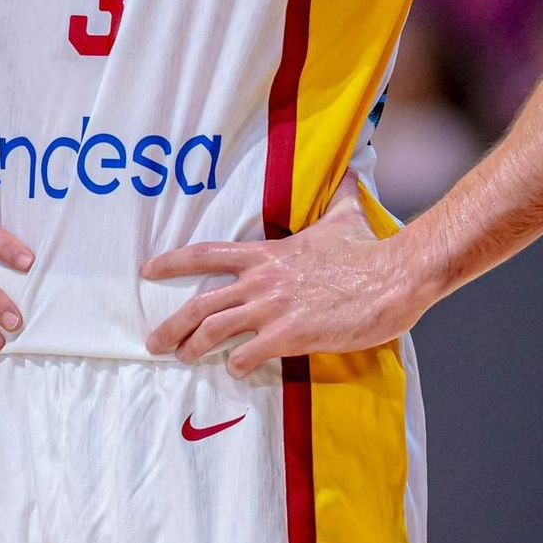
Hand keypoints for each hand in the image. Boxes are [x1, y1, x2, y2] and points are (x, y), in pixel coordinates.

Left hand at [142, 174, 423, 371]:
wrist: (395, 275)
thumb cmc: (370, 250)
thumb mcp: (347, 217)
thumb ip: (341, 197)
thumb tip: (353, 172)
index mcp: (267, 254)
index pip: (206, 254)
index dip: (171, 262)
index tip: (148, 270)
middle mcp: (261, 281)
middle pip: (199, 304)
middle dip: (171, 326)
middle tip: (154, 342)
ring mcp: (273, 308)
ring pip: (214, 331)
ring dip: (193, 347)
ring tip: (184, 358)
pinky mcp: (290, 335)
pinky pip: (248, 355)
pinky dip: (237, 365)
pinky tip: (236, 370)